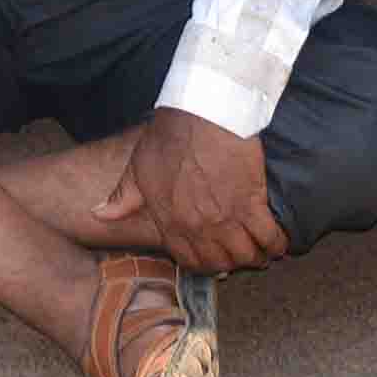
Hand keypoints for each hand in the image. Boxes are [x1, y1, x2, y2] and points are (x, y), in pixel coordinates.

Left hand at [94, 106, 285, 273]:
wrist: (202, 112)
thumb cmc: (169, 137)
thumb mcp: (137, 167)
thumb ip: (121, 197)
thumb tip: (99, 214)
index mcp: (170, 222)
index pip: (190, 261)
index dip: (204, 263)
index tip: (214, 257)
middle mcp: (198, 228)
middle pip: (222, 263)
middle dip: (233, 262)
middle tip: (241, 253)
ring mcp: (226, 218)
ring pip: (247, 255)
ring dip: (256, 256)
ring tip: (261, 250)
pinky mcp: (251, 204)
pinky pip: (270, 237)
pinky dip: (277, 243)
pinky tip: (277, 240)